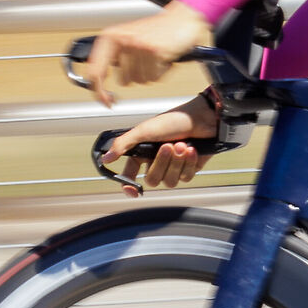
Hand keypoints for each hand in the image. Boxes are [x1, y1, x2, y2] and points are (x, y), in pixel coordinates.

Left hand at [83, 2, 212, 106]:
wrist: (182, 18)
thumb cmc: (156, 30)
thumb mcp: (128, 39)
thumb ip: (112, 57)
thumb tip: (96, 83)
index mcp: (111, 37)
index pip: (95, 71)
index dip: (98, 91)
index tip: (105, 101)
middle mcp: (123, 40)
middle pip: (123, 81)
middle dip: (136, 76)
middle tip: (145, 61)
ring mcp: (139, 46)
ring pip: (140, 80)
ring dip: (150, 73)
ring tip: (155, 57)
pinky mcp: (155, 52)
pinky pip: (155, 77)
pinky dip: (162, 72)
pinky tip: (164, 58)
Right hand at [98, 94, 219, 197]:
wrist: (202, 118)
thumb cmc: (173, 120)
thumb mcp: (144, 130)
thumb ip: (123, 144)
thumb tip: (105, 158)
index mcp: (142, 153)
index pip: (130, 175)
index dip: (128, 185)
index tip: (132, 190)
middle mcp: (156, 162)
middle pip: (152, 180)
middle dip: (161, 164)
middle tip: (168, 146)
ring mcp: (173, 167)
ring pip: (169, 181)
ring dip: (177, 163)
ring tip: (182, 145)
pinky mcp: (189, 169)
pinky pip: (186, 177)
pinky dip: (189, 163)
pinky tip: (192, 149)